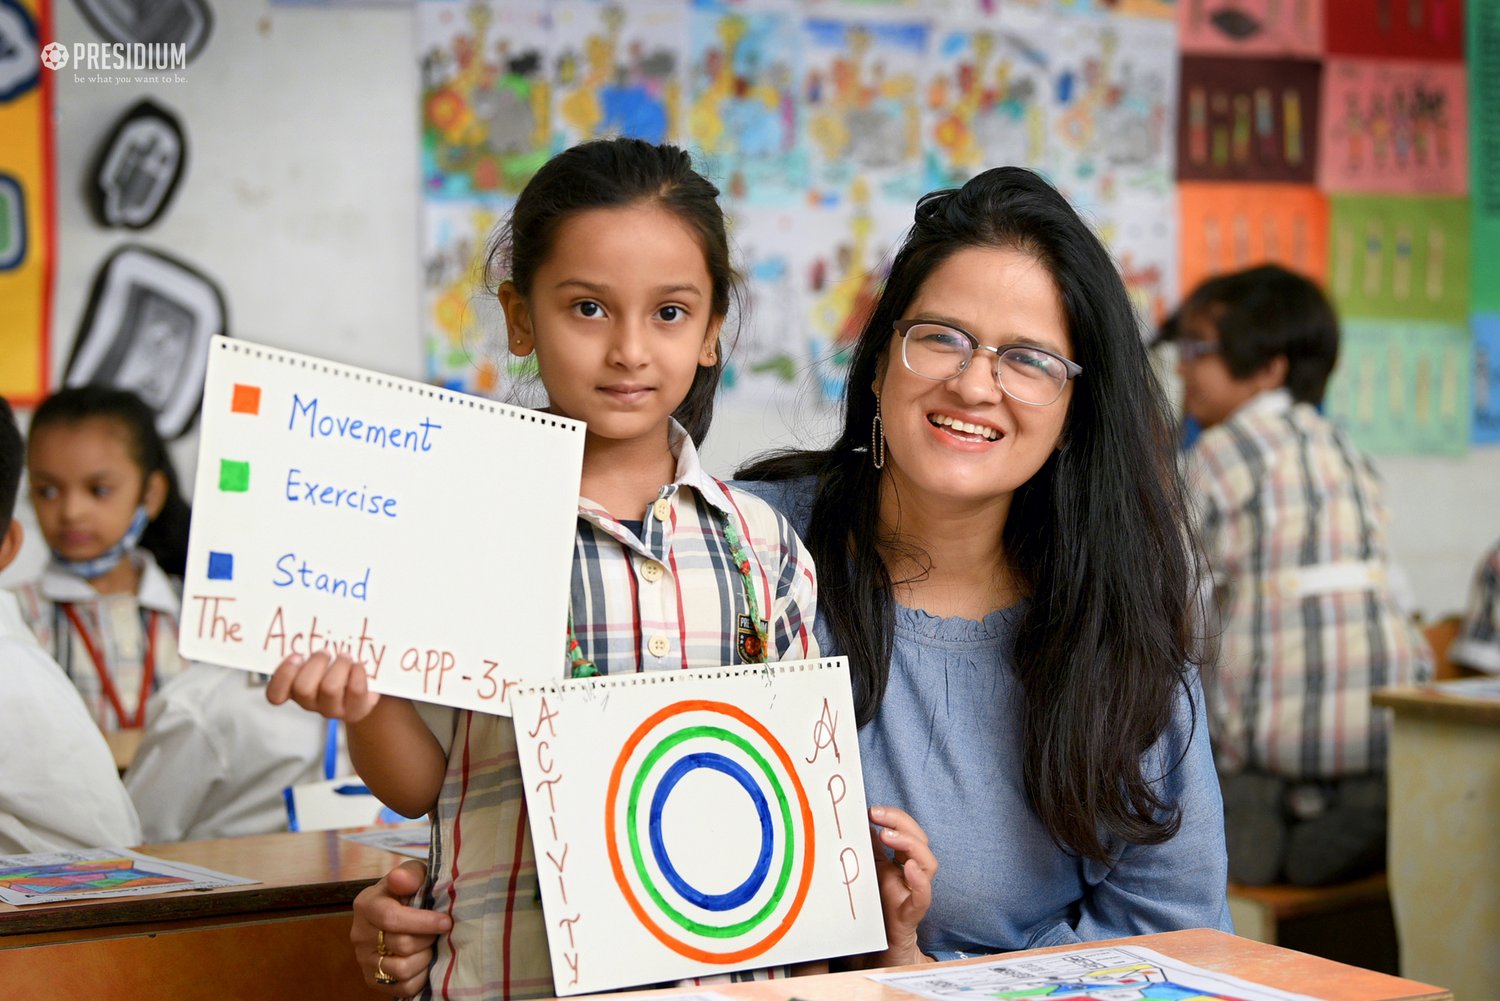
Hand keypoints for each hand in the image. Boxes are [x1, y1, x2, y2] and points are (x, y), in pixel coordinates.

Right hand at [266, 649, 379, 721]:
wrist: (369, 682)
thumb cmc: (338, 659)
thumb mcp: (322, 648)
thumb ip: (311, 638)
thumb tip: (313, 608)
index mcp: (294, 687)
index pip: (275, 694)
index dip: (283, 675)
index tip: (296, 655)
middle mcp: (310, 701)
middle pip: (303, 688)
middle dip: (316, 663)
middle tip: (325, 651)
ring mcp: (332, 708)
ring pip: (329, 689)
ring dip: (339, 665)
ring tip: (346, 656)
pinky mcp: (356, 709)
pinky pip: (355, 691)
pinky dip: (358, 672)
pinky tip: (359, 665)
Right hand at [351, 860, 447, 995]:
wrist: (402, 910)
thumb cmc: (412, 890)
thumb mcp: (414, 874)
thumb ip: (409, 874)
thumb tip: (400, 879)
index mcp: (367, 905)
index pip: (391, 918)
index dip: (423, 922)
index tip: (446, 922)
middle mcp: (359, 934)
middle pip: (400, 945)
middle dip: (428, 939)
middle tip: (439, 932)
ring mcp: (364, 959)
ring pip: (401, 969)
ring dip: (425, 958)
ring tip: (431, 946)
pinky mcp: (373, 980)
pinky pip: (402, 987)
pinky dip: (420, 977)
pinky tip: (425, 961)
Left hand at [865, 805, 936, 968]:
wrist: (884, 950)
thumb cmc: (880, 910)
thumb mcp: (872, 874)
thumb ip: (872, 852)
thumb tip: (862, 824)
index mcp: (903, 863)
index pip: (908, 831)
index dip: (894, 817)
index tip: (871, 809)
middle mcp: (914, 875)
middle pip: (921, 841)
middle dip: (901, 822)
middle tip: (876, 814)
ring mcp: (915, 894)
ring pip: (929, 864)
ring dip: (910, 844)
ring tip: (888, 835)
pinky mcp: (911, 915)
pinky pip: (923, 898)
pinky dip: (920, 881)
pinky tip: (908, 866)